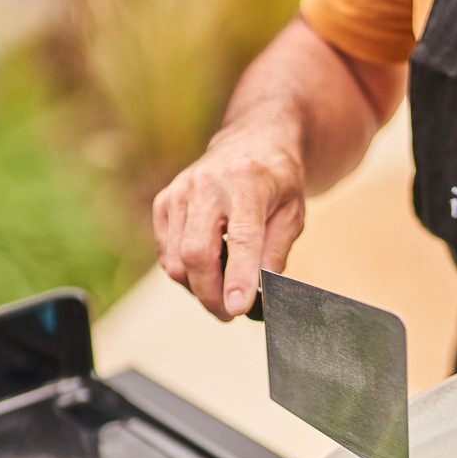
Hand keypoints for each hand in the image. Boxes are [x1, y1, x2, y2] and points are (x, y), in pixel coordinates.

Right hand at [152, 129, 305, 320]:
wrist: (252, 144)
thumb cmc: (276, 182)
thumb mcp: (293, 216)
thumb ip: (276, 254)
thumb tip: (258, 296)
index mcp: (248, 180)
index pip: (241, 236)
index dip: (238, 276)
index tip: (238, 308)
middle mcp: (206, 183)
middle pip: (196, 254)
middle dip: (212, 295)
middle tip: (229, 313)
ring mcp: (179, 192)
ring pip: (176, 261)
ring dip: (198, 288)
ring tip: (221, 287)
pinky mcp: (163, 204)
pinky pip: (166, 255)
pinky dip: (184, 273)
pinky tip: (206, 269)